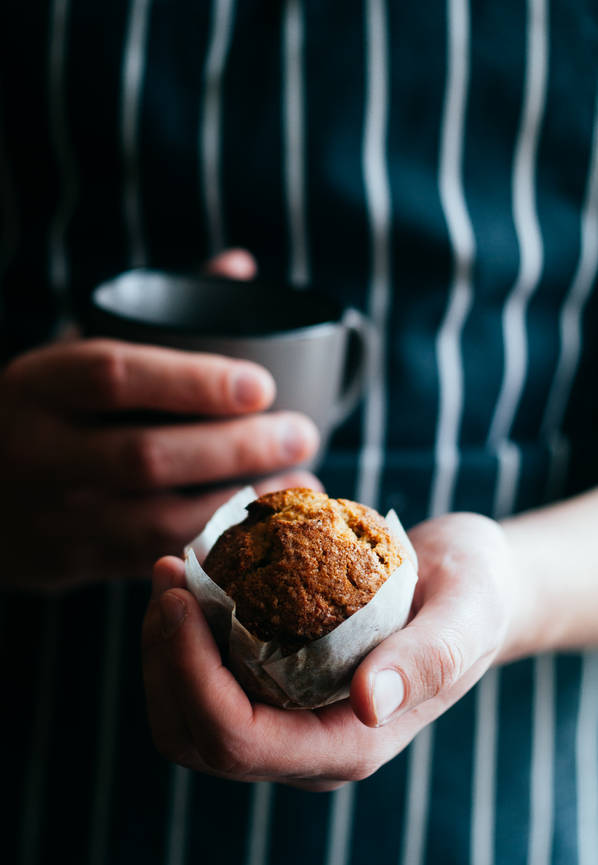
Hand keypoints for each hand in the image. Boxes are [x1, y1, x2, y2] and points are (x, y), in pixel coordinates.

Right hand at [1, 250, 319, 588]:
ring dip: (242, 505)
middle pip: (148, 455)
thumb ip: (151, 315)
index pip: (117, 376)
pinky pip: (153, 559)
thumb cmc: (43, 411)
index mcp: (38, 385)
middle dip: (238, 448)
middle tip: (303, 434)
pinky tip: (262, 526)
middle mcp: (39, 451)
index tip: (263, 385)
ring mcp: (54, 515)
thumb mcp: (72, 355)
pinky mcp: (72, 561)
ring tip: (303, 485)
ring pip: (157, 520)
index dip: (195, 381)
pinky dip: (214, 544)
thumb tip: (237, 267)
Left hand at [142, 513, 521, 790]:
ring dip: (164, 644)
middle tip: (167, 572)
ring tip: (173, 569)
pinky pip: (205, 676)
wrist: (472, 587)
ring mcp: (286, 718)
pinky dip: (185, 630)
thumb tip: (367, 703)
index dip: (191, 674)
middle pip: (194, 734)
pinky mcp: (275, 685)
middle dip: (163, 658)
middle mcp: (305, 745)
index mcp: (348, 744)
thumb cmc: (475, 596)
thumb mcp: (467, 614)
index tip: (181, 597)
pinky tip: (197, 572)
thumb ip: (429, 659)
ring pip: (186, 712)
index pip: (238, 740)